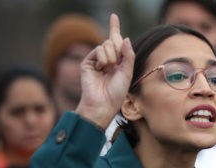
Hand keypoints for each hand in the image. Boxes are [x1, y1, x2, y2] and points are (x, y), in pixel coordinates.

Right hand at [76, 13, 134, 129]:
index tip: (113, 16)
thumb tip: (125, 38)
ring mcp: (96, 60)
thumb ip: (128, 55)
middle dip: (117, 49)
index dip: (114, 28)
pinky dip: (103, 58)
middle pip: (112, 41)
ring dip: (111, 56)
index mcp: (118, 62)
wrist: (103, 103)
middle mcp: (107, 60)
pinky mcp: (88, 62)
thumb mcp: (127, 73)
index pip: (116, 42)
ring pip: (106, 44)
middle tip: (115, 64)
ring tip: (108, 69)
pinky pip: (98, 49)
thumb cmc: (116, 92)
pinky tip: (101, 68)